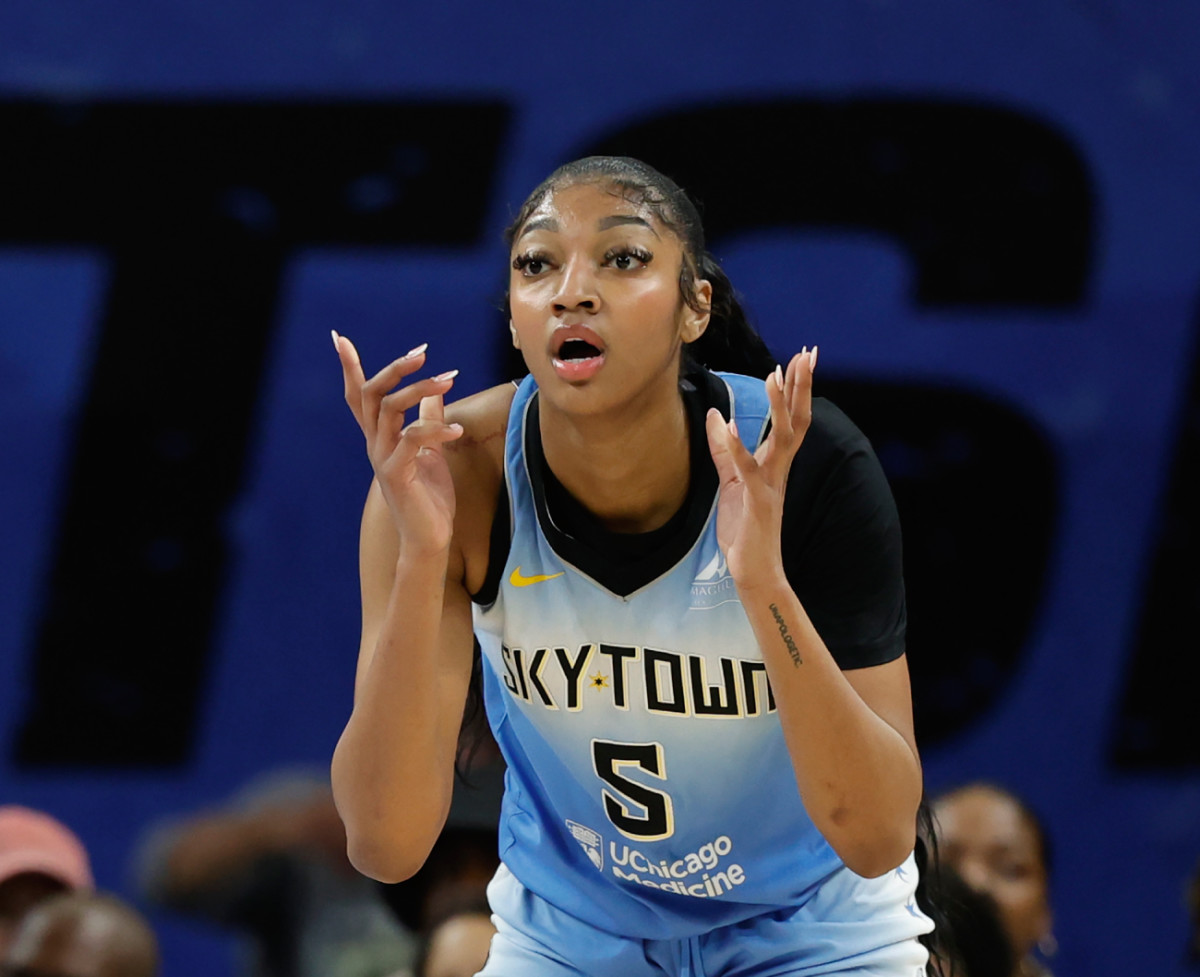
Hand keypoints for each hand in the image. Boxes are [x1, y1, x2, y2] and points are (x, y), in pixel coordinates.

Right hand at [333, 331, 463, 555]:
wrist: (430, 537)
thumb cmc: (429, 495)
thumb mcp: (432, 450)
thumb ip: (430, 419)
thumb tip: (437, 391)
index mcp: (380, 437)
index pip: (359, 397)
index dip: (349, 368)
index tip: (340, 338)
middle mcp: (375, 444)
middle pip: (371, 395)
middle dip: (393, 368)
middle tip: (422, 352)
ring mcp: (383, 459)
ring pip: (390, 410)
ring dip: (420, 390)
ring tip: (449, 380)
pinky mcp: (396, 475)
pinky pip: (411, 441)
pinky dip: (435, 430)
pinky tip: (457, 430)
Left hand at [704, 348, 815, 591]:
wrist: (754, 569)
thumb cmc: (745, 528)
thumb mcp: (731, 482)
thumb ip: (724, 449)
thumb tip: (716, 414)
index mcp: (775, 464)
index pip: (793, 419)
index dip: (798, 388)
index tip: (804, 357)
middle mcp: (778, 469)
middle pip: (797, 420)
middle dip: (801, 386)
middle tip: (807, 353)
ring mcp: (769, 484)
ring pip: (782, 438)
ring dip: (779, 406)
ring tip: (774, 374)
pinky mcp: (755, 500)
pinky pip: (746, 469)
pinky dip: (736, 446)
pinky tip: (728, 423)